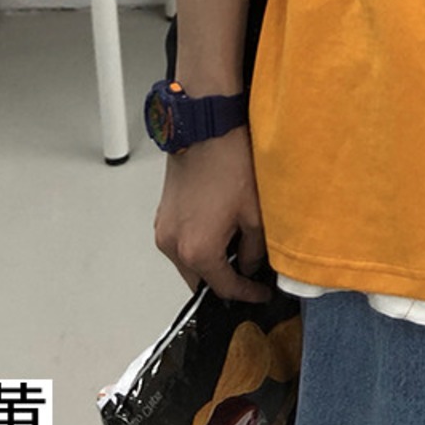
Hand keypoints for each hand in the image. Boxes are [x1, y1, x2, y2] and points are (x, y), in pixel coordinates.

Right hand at [153, 126, 271, 302]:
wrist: (205, 130)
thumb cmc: (231, 166)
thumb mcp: (255, 213)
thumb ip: (254, 249)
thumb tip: (250, 265)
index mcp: (198, 251)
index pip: (223, 288)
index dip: (247, 294)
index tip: (262, 294)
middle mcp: (173, 246)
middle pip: (200, 280)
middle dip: (225, 282)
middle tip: (250, 277)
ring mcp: (164, 230)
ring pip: (189, 263)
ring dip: (211, 263)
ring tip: (238, 251)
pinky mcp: (162, 215)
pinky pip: (181, 244)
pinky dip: (199, 246)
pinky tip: (220, 232)